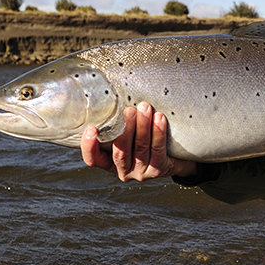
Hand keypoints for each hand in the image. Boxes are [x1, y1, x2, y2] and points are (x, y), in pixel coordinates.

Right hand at [79, 102, 196, 181]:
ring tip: (145, 108)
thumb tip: (109, 91)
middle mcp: (123, 170)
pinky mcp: (158, 170)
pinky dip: (158, 132)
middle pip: (121, 152)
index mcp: (109, 161)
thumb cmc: (144, 136)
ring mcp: (140, 172)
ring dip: (143, 126)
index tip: (91, 128)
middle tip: (129, 111)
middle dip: (125, 130)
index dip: (90, 146)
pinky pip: (158, 150)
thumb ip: (118, 122)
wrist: (174, 154)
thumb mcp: (128, 132)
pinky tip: (159, 118)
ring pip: (140, 148)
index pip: (93, 159)